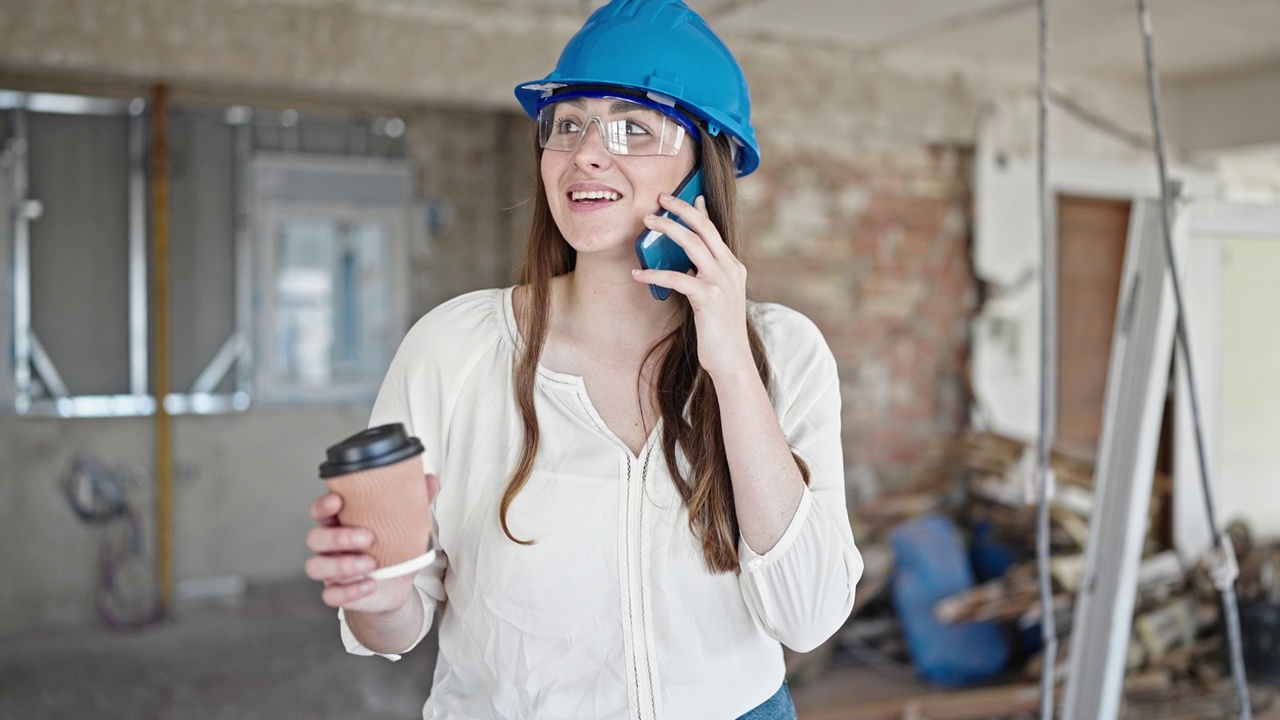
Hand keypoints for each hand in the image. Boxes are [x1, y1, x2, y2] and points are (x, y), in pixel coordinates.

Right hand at [304, 474, 439, 613]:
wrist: (396, 584)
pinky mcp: (337, 592)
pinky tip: (370, 585)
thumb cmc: (393, 548)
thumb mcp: (404, 525)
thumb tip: (430, 480)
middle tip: (367, 537)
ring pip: (315, 566)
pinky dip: (348, 592)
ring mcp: (330, 570)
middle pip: (315, 538)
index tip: (338, 501)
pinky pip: (330, 595)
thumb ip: (414, 503)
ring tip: (371, 563)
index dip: (323, 505)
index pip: (320, 510)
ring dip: (341, 565)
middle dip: (337, 537)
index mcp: (340, 523)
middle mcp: (329, 546)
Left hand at [632, 194, 753, 379]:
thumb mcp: (715, 298)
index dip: (699, 211)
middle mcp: (730, 269)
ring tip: (647, 223)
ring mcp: (721, 281)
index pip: (715, 230)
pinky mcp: (709, 297)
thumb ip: (705, 278)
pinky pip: (677, 277)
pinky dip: (655, 273)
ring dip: (667, 229)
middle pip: (704, 228)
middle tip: (659, 199)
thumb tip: (687, 265)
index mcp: (733, 267)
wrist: (732, 360)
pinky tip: (638, 273)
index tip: (687, 196)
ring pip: (692, 244)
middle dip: (680, 209)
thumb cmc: (719, 332)